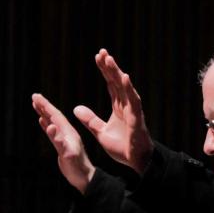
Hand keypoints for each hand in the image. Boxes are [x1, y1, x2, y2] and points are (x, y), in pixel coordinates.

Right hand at [32, 93, 95, 193]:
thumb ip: (59, 141)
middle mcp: (67, 133)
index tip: (36, 96)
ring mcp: (64, 138)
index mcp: (69, 133)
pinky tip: (42, 121)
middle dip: (44, 106)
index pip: (55, 115)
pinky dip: (46, 124)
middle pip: (54, 116)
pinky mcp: (62, 145)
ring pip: (53, 122)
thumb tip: (50, 126)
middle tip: (34, 96)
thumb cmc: (77, 167)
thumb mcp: (67, 154)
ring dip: (44, 113)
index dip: (46, 106)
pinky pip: (53, 132)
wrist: (84, 177)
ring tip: (36, 105)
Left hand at [72, 49, 153, 173]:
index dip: (105, 71)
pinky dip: (129, 89)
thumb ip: (90, 120)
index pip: (111, 84)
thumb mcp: (100, 132)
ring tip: (109, 59)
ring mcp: (133, 110)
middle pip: (117, 82)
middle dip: (110, 67)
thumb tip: (76, 109)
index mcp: (119, 107)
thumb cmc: (122, 147)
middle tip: (102, 52)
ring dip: (117, 73)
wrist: (135, 161)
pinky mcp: (137, 118)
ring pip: (124, 87)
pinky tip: (124, 77)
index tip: (97, 57)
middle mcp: (126, 105)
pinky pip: (133, 100)